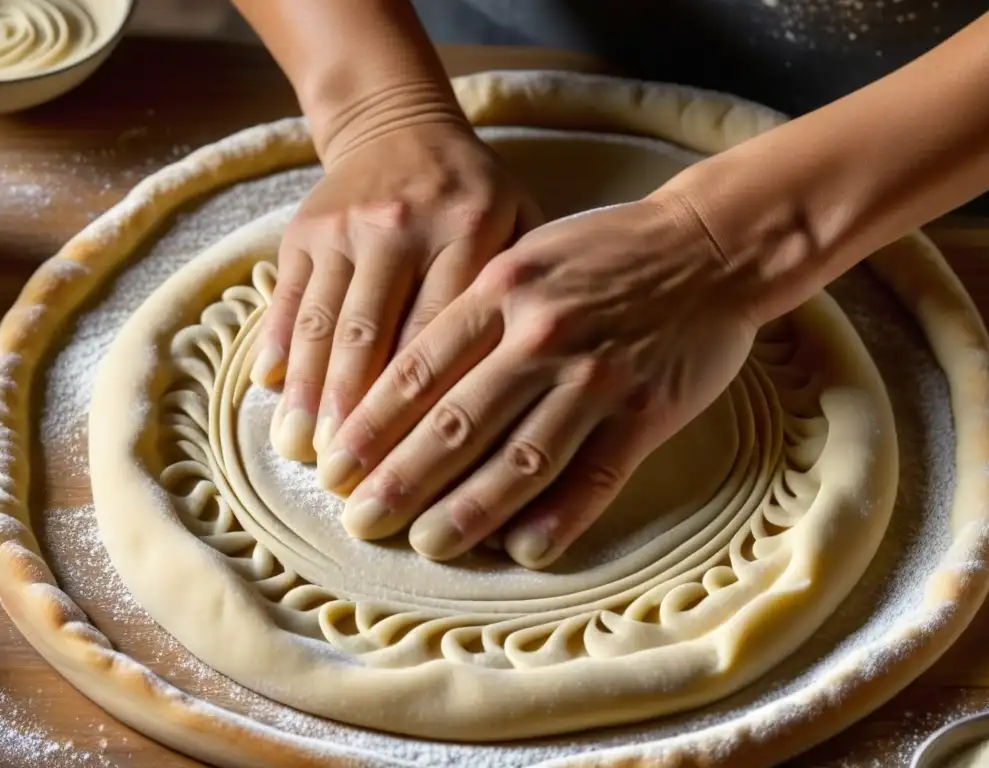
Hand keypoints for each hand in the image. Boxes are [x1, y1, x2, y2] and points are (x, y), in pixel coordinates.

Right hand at [252, 121, 541, 461]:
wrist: (402, 126)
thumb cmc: (477, 197)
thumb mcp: (521, 228)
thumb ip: (517, 298)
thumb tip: (513, 396)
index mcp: (469, 232)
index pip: (443, 340)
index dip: (424, 411)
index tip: (416, 465)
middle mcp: (403, 227)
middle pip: (374, 340)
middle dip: (358, 419)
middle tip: (349, 480)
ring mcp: (346, 226)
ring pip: (324, 325)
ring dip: (311, 395)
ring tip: (303, 454)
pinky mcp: (304, 228)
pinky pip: (289, 298)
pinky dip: (280, 347)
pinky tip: (273, 394)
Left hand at [316, 195, 759, 568]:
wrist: (710, 246)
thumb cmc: (607, 250)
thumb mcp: (527, 253)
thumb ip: (474, 307)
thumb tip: (408, 374)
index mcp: (501, 291)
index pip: (418, 370)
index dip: (369, 426)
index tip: (334, 468)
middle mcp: (541, 335)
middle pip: (455, 422)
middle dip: (399, 480)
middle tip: (359, 522)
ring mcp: (596, 376)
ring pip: (519, 458)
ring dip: (467, 510)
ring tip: (427, 545)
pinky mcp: (646, 411)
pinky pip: (595, 476)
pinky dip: (558, 518)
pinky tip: (522, 551)